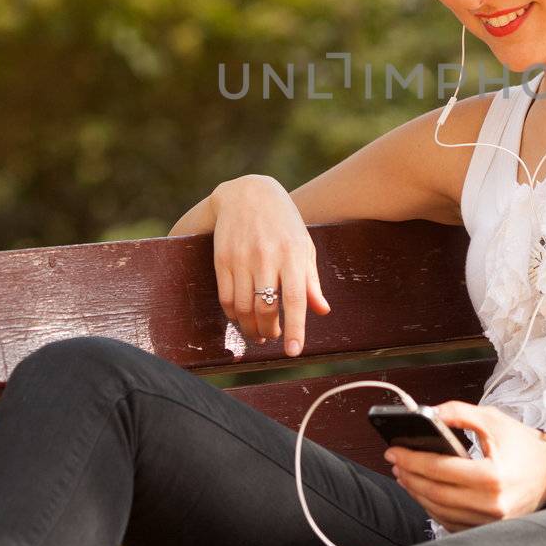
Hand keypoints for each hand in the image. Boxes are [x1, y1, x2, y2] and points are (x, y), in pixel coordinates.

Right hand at [210, 175, 330, 352]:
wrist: (248, 193)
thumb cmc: (283, 223)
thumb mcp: (304, 247)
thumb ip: (311, 281)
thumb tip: (322, 311)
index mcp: (292, 254)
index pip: (295, 299)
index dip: (295, 328)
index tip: (294, 351)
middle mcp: (266, 256)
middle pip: (266, 308)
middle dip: (270, 331)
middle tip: (273, 338)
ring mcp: (242, 258)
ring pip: (243, 307)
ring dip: (251, 328)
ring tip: (258, 333)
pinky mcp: (222, 259)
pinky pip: (226, 297)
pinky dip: (233, 315)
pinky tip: (241, 317)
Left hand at [385, 401, 545, 532]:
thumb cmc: (523, 446)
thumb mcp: (493, 420)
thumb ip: (460, 412)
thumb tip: (428, 413)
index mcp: (493, 477)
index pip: (440, 469)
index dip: (412, 459)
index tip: (393, 450)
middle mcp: (492, 504)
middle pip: (435, 493)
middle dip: (409, 475)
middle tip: (394, 462)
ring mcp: (490, 522)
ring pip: (439, 511)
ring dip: (416, 492)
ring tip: (405, 474)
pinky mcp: (488, 530)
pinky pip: (450, 522)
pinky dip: (432, 507)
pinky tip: (424, 491)